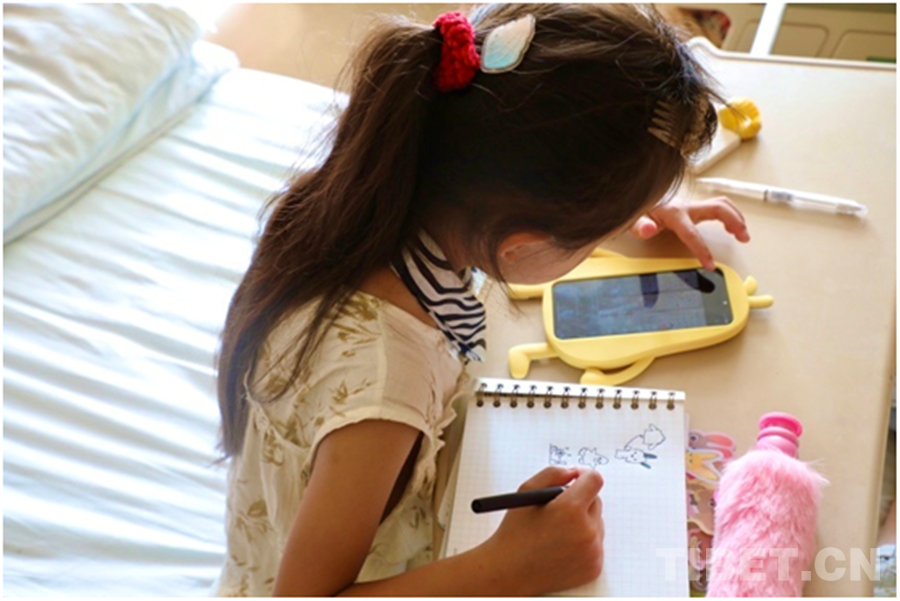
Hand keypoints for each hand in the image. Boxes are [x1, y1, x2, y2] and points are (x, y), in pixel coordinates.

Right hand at [483, 466, 603, 595]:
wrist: (510, 572)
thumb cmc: (515, 532)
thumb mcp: (526, 492)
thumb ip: (552, 474)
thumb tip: (573, 472)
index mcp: (571, 510)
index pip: (594, 480)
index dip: (584, 475)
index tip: (575, 478)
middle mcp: (587, 531)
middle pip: (596, 502)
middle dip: (580, 500)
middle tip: (558, 509)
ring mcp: (593, 552)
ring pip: (597, 524)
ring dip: (582, 522)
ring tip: (556, 531)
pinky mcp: (594, 567)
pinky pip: (596, 544)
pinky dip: (584, 542)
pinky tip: (561, 546)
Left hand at [630, 196, 749, 270]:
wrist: (638, 202)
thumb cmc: (638, 213)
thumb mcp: (634, 222)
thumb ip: (640, 226)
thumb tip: (648, 229)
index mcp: (673, 214)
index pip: (691, 233)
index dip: (702, 249)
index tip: (710, 265)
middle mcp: (686, 207)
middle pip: (718, 208)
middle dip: (734, 221)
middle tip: (743, 238)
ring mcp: (692, 206)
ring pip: (721, 204)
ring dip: (736, 216)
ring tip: (743, 233)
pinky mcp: (695, 208)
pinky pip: (718, 207)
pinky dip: (730, 214)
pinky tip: (732, 226)